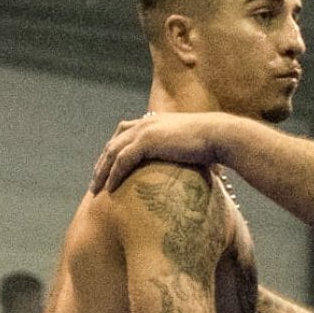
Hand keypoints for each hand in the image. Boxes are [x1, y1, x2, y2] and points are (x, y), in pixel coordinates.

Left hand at [90, 112, 233, 193]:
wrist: (218, 135)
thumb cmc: (213, 146)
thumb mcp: (191, 149)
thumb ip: (182, 156)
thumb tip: (191, 174)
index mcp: (154, 122)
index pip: (124, 134)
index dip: (113, 152)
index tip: (107, 170)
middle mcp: (145, 123)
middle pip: (113, 143)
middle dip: (101, 164)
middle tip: (94, 183)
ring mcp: (144, 130)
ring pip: (112, 153)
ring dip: (101, 172)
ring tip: (95, 190)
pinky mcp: (146, 141)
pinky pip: (122, 161)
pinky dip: (113, 175)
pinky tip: (109, 189)